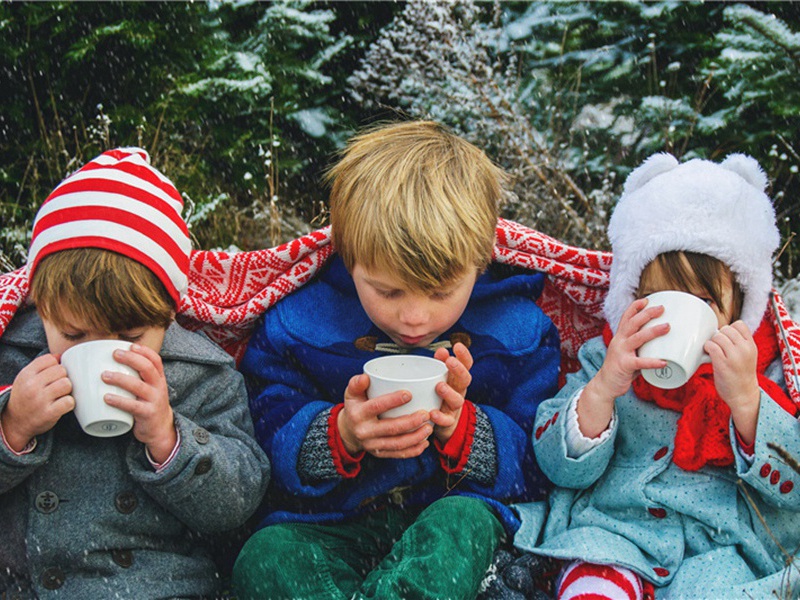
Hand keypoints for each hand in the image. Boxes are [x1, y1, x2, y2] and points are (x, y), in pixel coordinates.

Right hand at [2, 354, 73, 450]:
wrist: (15, 422)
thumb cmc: (25, 397)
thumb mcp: (26, 378)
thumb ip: (41, 365)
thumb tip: (60, 355)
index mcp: (26, 375)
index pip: (50, 359)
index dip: (56, 366)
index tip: (54, 375)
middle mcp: (31, 386)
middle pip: (62, 371)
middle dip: (64, 378)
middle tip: (58, 387)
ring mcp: (40, 400)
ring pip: (67, 384)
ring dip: (68, 390)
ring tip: (61, 395)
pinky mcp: (49, 413)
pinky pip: (69, 401)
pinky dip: (70, 403)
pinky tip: (63, 405)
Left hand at [101, 344, 176, 463]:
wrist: (161, 429)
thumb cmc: (148, 405)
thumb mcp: (149, 389)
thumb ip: (136, 377)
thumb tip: (109, 364)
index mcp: (159, 379)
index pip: (156, 360)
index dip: (145, 351)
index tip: (131, 346)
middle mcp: (159, 387)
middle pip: (148, 369)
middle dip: (131, 359)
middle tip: (114, 354)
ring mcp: (154, 401)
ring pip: (139, 386)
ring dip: (120, 379)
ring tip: (104, 375)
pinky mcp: (147, 414)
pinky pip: (133, 406)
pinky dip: (119, 401)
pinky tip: (107, 398)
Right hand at [337, 374, 432, 459]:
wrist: (348, 431)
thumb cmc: (355, 407)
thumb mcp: (351, 394)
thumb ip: (357, 384)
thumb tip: (366, 377)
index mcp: (358, 414)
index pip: (376, 407)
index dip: (393, 401)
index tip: (409, 394)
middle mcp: (364, 431)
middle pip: (391, 428)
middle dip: (411, 422)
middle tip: (426, 414)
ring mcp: (372, 445)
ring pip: (397, 444)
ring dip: (416, 437)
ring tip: (429, 428)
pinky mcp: (379, 454)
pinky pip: (398, 454)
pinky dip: (413, 450)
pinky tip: (424, 443)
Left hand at [430, 342, 472, 442]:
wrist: (447, 424)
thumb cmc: (442, 395)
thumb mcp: (442, 378)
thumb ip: (441, 364)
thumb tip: (441, 350)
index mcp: (457, 379)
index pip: (466, 365)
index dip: (464, 356)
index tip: (457, 345)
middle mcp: (459, 391)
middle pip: (465, 380)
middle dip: (459, 370)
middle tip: (450, 361)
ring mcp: (455, 407)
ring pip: (457, 400)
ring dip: (449, 392)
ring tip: (439, 386)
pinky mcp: (449, 422)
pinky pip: (446, 420)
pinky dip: (440, 417)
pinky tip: (432, 413)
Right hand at [579, 298, 667, 436]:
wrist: (605, 385)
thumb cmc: (619, 368)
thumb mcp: (627, 353)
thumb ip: (641, 348)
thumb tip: (663, 346)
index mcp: (619, 337)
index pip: (625, 318)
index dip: (635, 307)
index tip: (646, 300)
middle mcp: (619, 342)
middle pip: (632, 323)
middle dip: (647, 314)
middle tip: (662, 308)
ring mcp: (621, 353)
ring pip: (637, 338)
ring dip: (653, 331)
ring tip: (667, 327)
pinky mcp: (624, 365)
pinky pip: (640, 362)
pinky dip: (653, 361)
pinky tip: (664, 362)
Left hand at [704, 320, 759, 442]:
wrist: (743, 396)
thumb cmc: (741, 375)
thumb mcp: (747, 356)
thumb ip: (739, 344)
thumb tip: (719, 332)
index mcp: (751, 346)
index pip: (739, 324)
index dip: (729, 329)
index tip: (726, 339)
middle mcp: (744, 349)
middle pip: (726, 329)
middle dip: (718, 336)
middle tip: (718, 347)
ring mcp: (734, 356)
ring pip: (717, 336)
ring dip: (711, 342)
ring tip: (713, 352)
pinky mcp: (723, 364)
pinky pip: (711, 346)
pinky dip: (707, 348)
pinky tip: (708, 354)